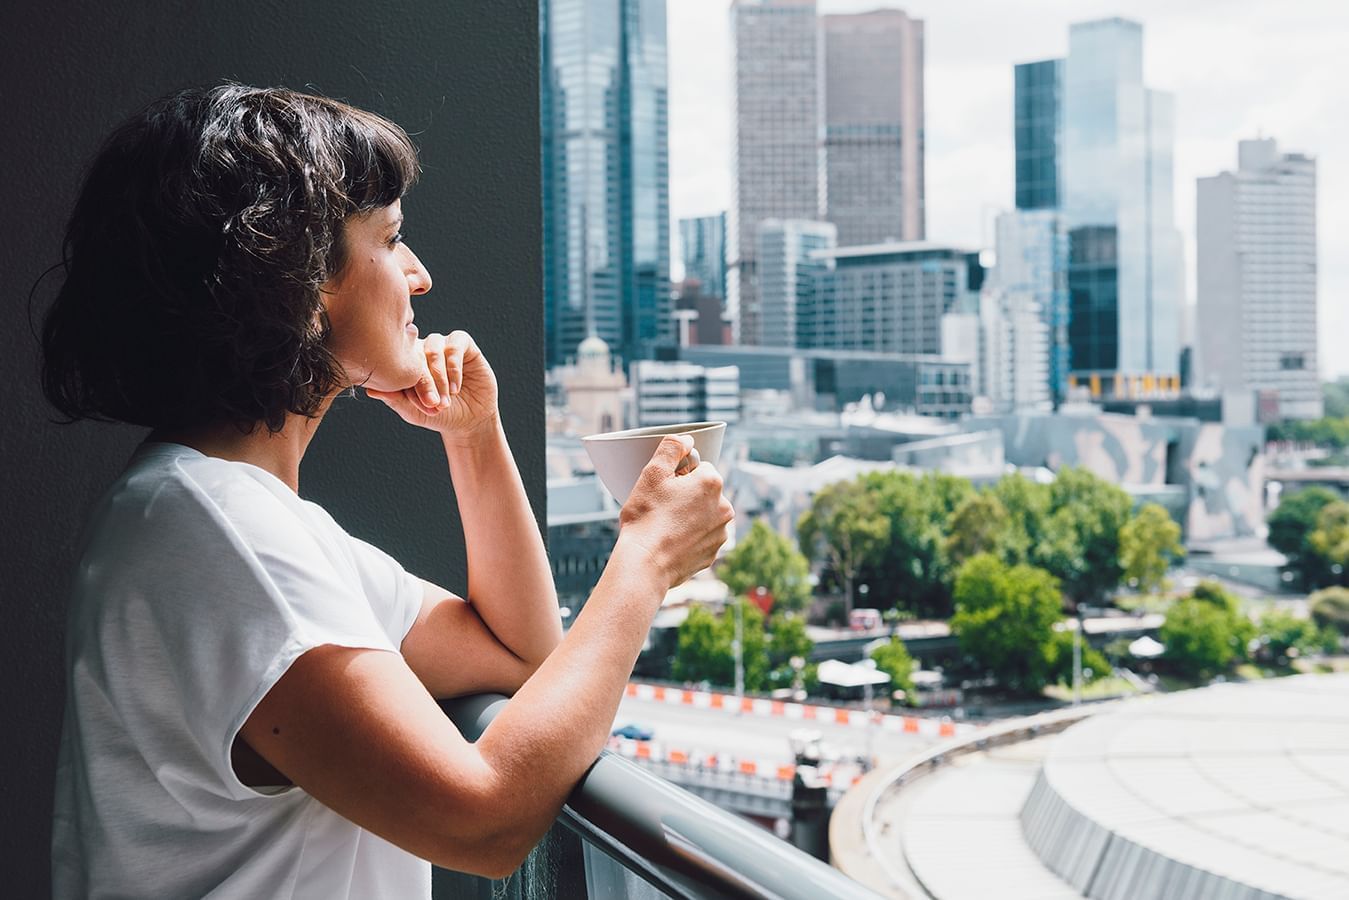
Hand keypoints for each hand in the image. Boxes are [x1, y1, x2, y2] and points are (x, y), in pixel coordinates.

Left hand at [366, 331, 499, 442]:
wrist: (469, 420)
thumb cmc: (437, 415)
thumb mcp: (413, 411)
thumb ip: (394, 398)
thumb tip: (369, 389)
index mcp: (406, 361)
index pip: (400, 362)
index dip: (408, 382)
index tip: (419, 404)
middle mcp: (422, 348)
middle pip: (416, 354)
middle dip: (424, 382)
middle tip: (432, 403)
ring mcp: (442, 344)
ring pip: (434, 349)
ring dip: (439, 377)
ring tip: (445, 400)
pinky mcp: (463, 344)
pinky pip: (455, 346)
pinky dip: (454, 368)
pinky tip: (455, 388)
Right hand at [618, 435, 734, 589]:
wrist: (645, 565)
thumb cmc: (646, 518)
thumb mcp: (652, 473)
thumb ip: (671, 448)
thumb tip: (687, 439)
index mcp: (712, 483)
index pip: (698, 467)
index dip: (678, 475)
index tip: (664, 488)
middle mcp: (724, 507)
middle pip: (704, 491)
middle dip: (687, 494)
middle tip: (662, 506)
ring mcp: (720, 533)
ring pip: (704, 514)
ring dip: (690, 515)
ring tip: (665, 525)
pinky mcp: (713, 553)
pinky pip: (702, 537)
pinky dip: (689, 536)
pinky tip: (671, 541)